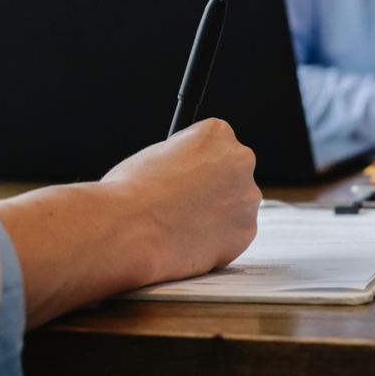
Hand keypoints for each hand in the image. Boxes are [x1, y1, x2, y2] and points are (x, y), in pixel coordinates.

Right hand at [102, 118, 260, 282]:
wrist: (128, 230)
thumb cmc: (131, 191)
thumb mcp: (157, 153)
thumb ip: (185, 158)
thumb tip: (191, 173)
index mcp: (218, 133)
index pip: (216, 144)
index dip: (197, 163)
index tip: (186, 176)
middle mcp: (241, 160)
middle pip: (233, 174)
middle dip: (214, 189)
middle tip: (187, 205)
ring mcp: (246, 198)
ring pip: (236, 207)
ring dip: (217, 216)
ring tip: (181, 227)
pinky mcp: (245, 232)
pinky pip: (233, 237)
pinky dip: (216, 242)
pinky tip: (188, 242)